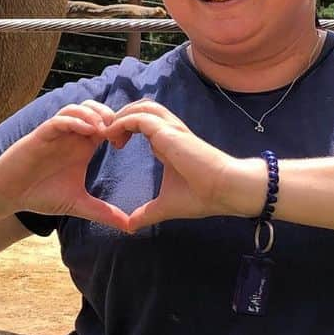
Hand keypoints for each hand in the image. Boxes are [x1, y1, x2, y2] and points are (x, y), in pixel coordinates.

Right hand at [0, 101, 131, 231]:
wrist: (10, 194)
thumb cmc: (40, 195)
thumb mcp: (78, 205)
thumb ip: (103, 212)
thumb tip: (130, 228)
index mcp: (82, 147)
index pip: (106, 124)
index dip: (119, 128)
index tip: (123, 144)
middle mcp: (70, 136)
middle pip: (95, 109)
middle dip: (110, 115)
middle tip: (117, 134)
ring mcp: (56, 134)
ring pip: (77, 109)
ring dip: (93, 114)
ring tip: (103, 130)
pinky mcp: (41, 135)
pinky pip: (59, 120)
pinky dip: (74, 121)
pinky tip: (87, 131)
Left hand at [105, 100, 258, 230]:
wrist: (226, 190)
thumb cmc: (202, 196)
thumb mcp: (166, 205)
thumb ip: (147, 213)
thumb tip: (130, 227)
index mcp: (168, 143)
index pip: (143, 122)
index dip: (125, 128)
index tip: (114, 146)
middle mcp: (169, 131)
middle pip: (140, 108)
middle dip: (120, 117)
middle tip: (107, 136)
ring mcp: (170, 129)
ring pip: (140, 107)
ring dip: (120, 116)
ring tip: (108, 134)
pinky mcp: (169, 132)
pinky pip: (139, 117)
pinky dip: (122, 122)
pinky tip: (112, 137)